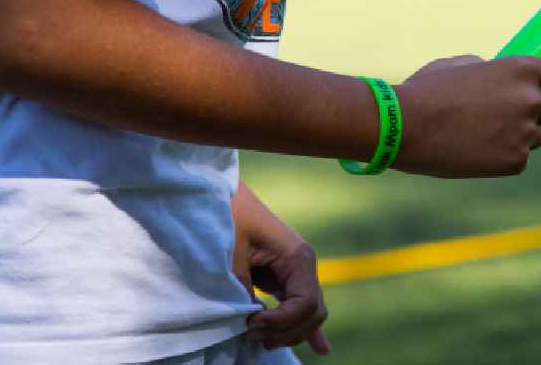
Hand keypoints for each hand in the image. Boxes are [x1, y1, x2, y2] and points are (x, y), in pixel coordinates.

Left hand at [232, 182, 331, 354]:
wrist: (219, 191)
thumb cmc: (226, 215)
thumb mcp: (231, 253)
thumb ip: (242, 288)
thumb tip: (248, 320)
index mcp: (298, 256)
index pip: (306, 304)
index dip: (281, 322)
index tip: (249, 324)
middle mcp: (303, 266)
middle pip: (312, 314)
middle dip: (285, 330)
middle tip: (249, 333)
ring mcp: (296, 272)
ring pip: (308, 314)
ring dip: (287, 331)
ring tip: (257, 338)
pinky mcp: (284, 277)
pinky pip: (301, 306)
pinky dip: (307, 327)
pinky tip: (321, 348)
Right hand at [394, 55, 540, 177]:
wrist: (404, 126)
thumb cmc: (427, 91)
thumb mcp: (461, 66)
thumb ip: (492, 71)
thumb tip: (500, 78)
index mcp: (522, 69)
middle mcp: (531, 100)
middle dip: (533, 114)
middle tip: (500, 118)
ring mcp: (525, 133)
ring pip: (534, 137)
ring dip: (516, 136)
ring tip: (478, 134)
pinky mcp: (515, 162)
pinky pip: (518, 159)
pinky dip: (501, 158)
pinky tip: (473, 151)